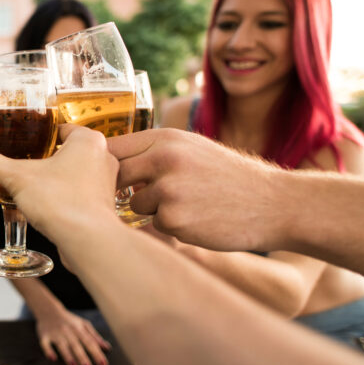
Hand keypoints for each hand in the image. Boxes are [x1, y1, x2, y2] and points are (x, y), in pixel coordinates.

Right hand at [0, 124, 120, 258]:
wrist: (87, 241)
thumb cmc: (62, 202)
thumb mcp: (18, 178)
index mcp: (87, 140)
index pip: (59, 129)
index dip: (37, 136)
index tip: (22, 142)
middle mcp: (101, 158)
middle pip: (61, 154)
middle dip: (38, 163)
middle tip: (20, 167)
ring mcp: (103, 183)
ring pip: (67, 176)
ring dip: (46, 182)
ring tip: (25, 189)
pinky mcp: (100, 206)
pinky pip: (74, 195)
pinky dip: (57, 198)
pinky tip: (39, 207)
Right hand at [35, 308, 110, 364]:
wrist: (48, 309)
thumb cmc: (69, 320)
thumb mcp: (83, 324)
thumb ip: (95, 336)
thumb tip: (107, 348)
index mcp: (78, 329)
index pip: (89, 342)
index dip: (97, 354)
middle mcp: (67, 331)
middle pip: (76, 345)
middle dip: (82, 357)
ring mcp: (55, 333)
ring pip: (62, 345)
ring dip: (67, 355)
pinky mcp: (44, 335)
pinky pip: (45, 344)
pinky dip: (48, 351)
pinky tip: (52, 358)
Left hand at [107, 128, 280, 252]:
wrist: (275, 203)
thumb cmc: (229, 177)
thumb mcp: (192, 149)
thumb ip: (154, 152)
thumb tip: (109, 160)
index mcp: (165, 138)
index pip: (112, 146)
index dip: (97, 161)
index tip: (89, 169)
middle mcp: (163, 159)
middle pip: (115, 176)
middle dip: (122, 188)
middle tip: (146, 194)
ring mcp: (168, 189)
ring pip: (134, 204)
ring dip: (153, 209)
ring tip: (188, 204)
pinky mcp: (173, 219)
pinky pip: (155, 225)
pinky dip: (171, 226)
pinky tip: (198, 219)